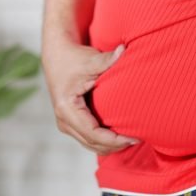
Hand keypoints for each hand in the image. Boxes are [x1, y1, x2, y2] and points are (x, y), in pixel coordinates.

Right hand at [41, 37, 139, 155]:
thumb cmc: (74, 58)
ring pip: (90, 144)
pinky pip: (89, 139)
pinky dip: (105, 141)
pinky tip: (121, 136)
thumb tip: (124, 50)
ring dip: (111, 145)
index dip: (115, 139)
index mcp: (66, 109)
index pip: (93, 134)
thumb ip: (108, 59)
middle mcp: (63, 120)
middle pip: (93, 143)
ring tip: (132, 139)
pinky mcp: (70, 123)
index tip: (134, 137)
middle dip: (116, 145)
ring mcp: (65, 124)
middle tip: (138, 139)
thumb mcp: (91, 60)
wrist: (58, 56)